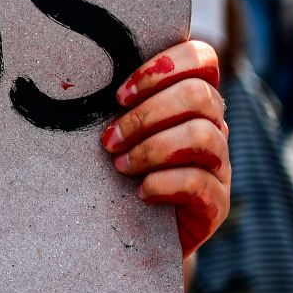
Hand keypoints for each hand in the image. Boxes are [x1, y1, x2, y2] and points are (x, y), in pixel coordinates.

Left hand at [101, 40, 229, 257]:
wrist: (133, 233)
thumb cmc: (115, 170)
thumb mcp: (116, 130)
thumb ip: (115, 102)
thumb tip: (72, 72)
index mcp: (191, 100)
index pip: (202, 58)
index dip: (163, 67)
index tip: (119, 95)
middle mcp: (214, 126)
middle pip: (199, 95)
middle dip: (145, 115)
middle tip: (108, 139)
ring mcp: (220, 165)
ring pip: (202, 136)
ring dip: (151, 148)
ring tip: (118, 164)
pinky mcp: (216, 202)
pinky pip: (199, 182)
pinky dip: (161, 184)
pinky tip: (139, 192)